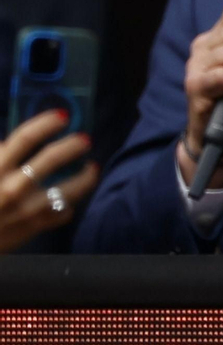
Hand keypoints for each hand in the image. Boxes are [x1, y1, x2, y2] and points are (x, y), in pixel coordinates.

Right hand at [0, 109, 97, 251]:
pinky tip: (68, 200)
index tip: (62, 116)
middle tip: (85, 139)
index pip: (25, 138)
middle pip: (51, 158)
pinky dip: (67, 206)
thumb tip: (16, 142)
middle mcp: (12, 188)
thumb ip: (1, 154)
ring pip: (68, 189)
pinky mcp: (34, 228)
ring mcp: (26, 210)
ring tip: (92, 168)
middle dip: (73, 145)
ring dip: (85, 176)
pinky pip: (62, 213)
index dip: (46, 123)